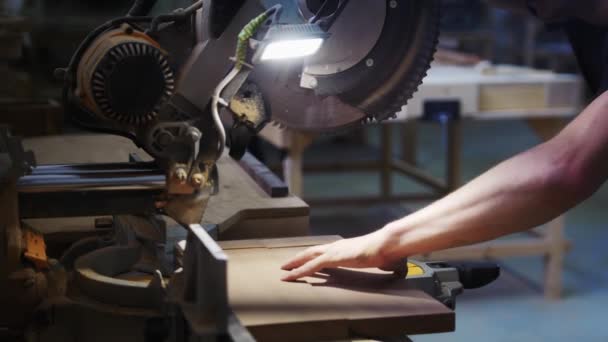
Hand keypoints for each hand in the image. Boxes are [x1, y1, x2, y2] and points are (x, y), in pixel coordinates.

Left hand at [280, 232, 395, 280]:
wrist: (387, 244)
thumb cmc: (387, 251)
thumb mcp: (384, 260)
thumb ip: (387, 264)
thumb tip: (398, 269)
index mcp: (346, 247)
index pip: (325, 251)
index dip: (313, 256)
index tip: (305, 261)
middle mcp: (336, 246)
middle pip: (311, 251)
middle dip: (298, 258)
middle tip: (286, 264)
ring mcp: (334, 251)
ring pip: (308, 257)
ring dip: (295, 264)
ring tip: (284, 272)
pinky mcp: (333, 258)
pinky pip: (312, 266)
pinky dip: (300, 271)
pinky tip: (291, 276)